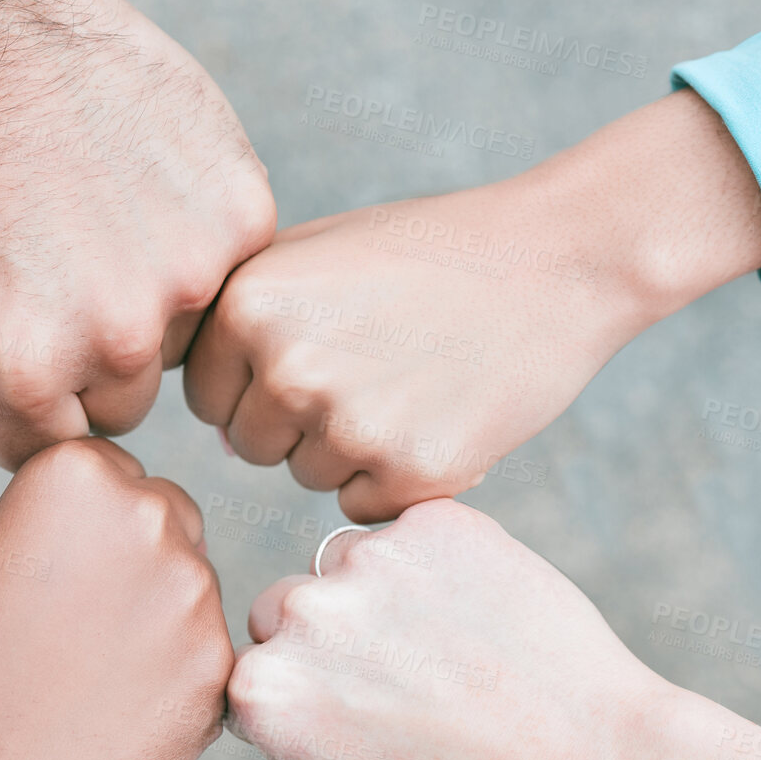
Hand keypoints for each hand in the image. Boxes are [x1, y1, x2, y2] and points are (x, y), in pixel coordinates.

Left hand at [0, 0, 276, 469]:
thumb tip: (4, 458)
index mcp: (24, 375)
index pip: (47, 445)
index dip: (22, 392)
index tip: (13, 327)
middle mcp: (115, 341)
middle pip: (121, 404)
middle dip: (85, 358)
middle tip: (56, 272)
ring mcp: (187, 279)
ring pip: (179, 343)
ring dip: (145, 303)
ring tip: (96, 222)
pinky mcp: (241, 219)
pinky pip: (226, 271)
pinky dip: (191, 240)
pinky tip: (142, 188)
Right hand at [0, 436, 233, 759]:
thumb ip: (61, 523)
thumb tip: (114, 528)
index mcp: (79, 471)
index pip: (118, 476)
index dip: (85, 533)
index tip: (49, 582)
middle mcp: (147, 514)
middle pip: (170, 523)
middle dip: (136, 566)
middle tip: (74, 635)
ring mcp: (191, 592)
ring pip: (192, 593)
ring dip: (158, 625)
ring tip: (84, 685)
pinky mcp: (218, 668)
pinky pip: (208, 660)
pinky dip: (175, 687)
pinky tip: (113, 722)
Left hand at [185, 90, 760, 520]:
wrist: (556, 262)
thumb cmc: (425, 254)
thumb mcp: (312, 254)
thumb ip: (238, 323)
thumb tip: (213, 425)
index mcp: (245, 306)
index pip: (204, 394)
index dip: (258, 379)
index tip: (321, 343)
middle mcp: (285, 368)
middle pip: (249, 443)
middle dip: (297, 417)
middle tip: (374, 361)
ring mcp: (347, 425)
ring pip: (305, 476)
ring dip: (347, 447)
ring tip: (410, 379)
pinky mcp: (410, 473)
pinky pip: (361, 504)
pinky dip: (395, 475)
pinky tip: (438, 413)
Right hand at [226, 499, 659, 759]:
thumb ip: (289, 741)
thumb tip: (281, 687)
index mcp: (264, 690)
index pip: (253, 666)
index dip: (302, 692)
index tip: (356, 714)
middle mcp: (302, 615)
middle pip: (286, 605)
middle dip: (327, 635)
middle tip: (403, 677)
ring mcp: (368, 561)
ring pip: (346, 560)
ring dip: (379, 592)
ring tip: (453, 649)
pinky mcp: (433, 523)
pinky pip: (413, 532)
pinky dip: (440, 562)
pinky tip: (484, 614)